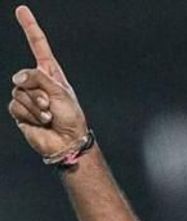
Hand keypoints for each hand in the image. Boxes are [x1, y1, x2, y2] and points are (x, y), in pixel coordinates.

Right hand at [8, 5, 87, 157]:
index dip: (30, 28)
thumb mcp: (61, 92)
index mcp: (51, 73)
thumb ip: (39, 78)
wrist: (67, 141)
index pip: (38, 46)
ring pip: (19, 92)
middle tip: (51, 106)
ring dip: (35, 106)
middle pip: (24, 75)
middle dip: (38, 92)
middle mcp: (37, 82)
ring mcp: (27, 96)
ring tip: (48, 115)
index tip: (21, 10)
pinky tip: (41, 122)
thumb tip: (18, 78)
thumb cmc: (71, 117)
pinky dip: (29, 115)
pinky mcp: (20, 110)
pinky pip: (16, 106)